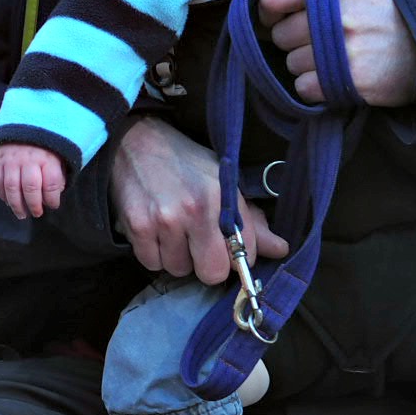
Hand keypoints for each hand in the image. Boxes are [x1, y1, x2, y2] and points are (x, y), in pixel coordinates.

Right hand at [0, 143, 65, 219]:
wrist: (23, 124)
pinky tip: (8, 202)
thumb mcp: (58, 156)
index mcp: (48, 157)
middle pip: (30, 187)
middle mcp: (30, 158)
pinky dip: (2, 194)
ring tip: (22, 214)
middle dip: (34, 205)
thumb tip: (52, 197)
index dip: (53, 199)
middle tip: (37, 213)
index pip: (52, 183)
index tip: (53, 205)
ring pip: (12, 186)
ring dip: (16, 204)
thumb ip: (58, 176)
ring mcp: (12, 159)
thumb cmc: (44, 147)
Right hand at [108, 117, 286, 283]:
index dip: (235, 255)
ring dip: (177, 256)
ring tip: (172, 230)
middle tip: (197, 243)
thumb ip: (250, 218)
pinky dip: (153, 253)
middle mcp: (195, 210)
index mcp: (221, 197)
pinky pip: (151, 263)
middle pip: (211, 273)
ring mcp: (164, 220)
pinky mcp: (137, 227)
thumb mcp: (222, 181)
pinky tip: (154, 231)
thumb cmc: (184, 162)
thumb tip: (281, 249)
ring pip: (179, 270)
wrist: (134, 141)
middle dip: (206, 264)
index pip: (243, 256)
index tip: (224, 244)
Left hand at [256, 0, 415, 106]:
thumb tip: (266, 3)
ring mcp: (343, 51)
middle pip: (280, 34)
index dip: (267, 10)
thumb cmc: (384, 16)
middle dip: (293, 40)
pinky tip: (333, 77)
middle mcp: (337, 16)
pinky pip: (303, 87)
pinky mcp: (348, 81)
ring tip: (331, 59)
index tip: (274, 18)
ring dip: (305, 65)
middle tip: (318, 41)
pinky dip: (313, 86)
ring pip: (291, 63)